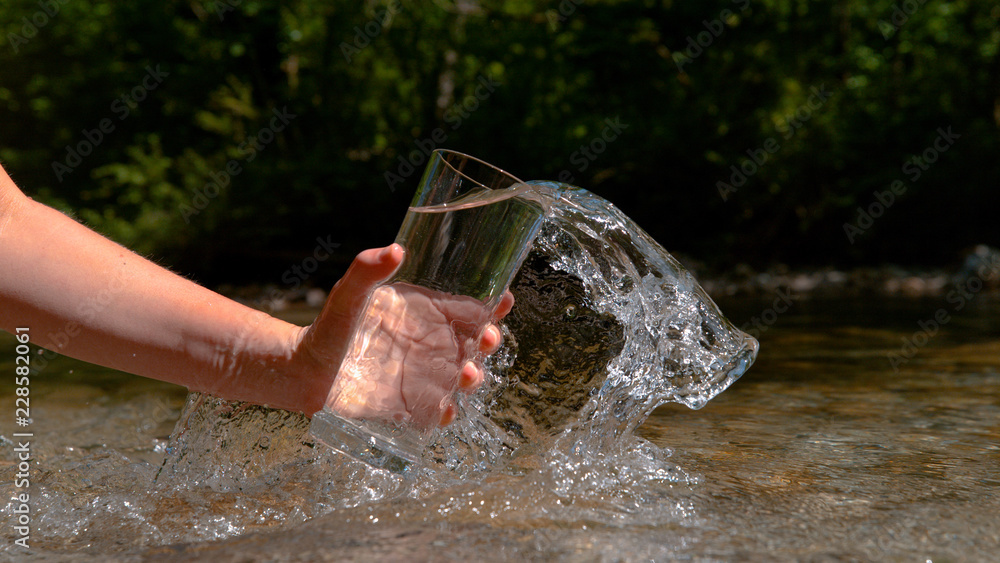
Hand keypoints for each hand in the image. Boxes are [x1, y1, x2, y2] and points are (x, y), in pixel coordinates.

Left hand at [293, 244, 512, 425]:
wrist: (304, 372)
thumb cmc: (329, 328)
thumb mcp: (347, 296)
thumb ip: (366, 272)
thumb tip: (396, 250)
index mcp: (424, 315)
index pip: (467, 308)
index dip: (491, 305)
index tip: (504, 300)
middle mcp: (431, 346)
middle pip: (474, 344)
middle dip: (489, 341)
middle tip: (489, 339)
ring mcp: (423, 378)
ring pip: (461, 378)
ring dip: (472, 377)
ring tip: (468, 374)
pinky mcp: (409, 407)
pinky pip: (436, 412)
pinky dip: (444, 413)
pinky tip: (444, 410)